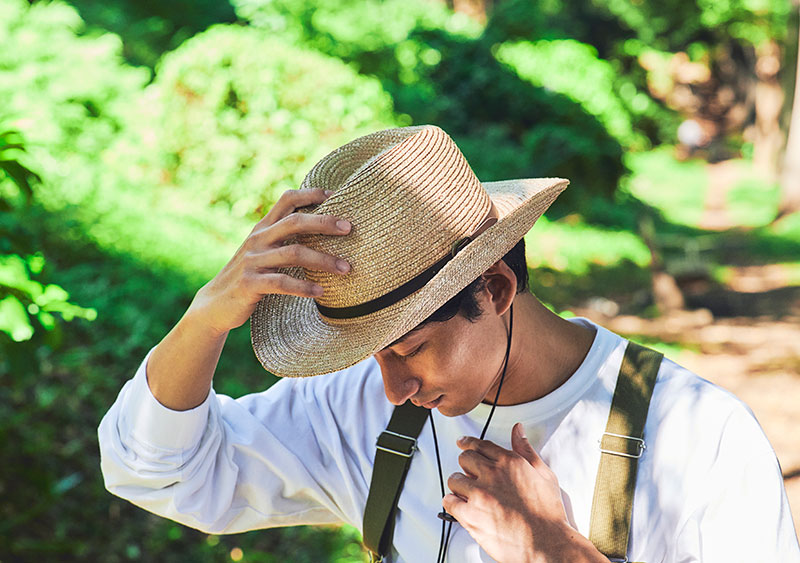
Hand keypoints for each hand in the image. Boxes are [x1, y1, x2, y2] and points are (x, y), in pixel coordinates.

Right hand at [188, 188, 350, 334]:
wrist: (215, 304)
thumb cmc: (250, 275)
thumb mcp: (263, 251)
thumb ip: (283, 236)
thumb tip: (322, 226)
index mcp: (263, 228)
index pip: (287, 199)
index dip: (311, 194)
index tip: (336, 195)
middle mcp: (258, 239)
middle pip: (295, 222)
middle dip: (325, 222)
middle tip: (350, 228)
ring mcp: (253, 261)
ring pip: (294, 253)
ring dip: (323, 260)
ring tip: (346, 268)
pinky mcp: (250, 283)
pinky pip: (282, 282)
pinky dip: (304, 287)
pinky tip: (321, 291)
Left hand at [442, 423, 604, 562]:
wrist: (547, 543)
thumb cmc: (548, 513)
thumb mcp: (543, 474)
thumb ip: (526, 449)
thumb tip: (518, 430)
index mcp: (510, 462)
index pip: (480, 444)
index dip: (468, 443)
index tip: (463, 443)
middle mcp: (492, 474)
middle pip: (464, 458)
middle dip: (467, 466)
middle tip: (471, 475)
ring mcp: (479, 494)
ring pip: (455, 480)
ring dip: (460, 486)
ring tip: (468, 494)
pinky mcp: (470, 515)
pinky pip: (449, 502)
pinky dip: (452, 503)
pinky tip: (460, 506)